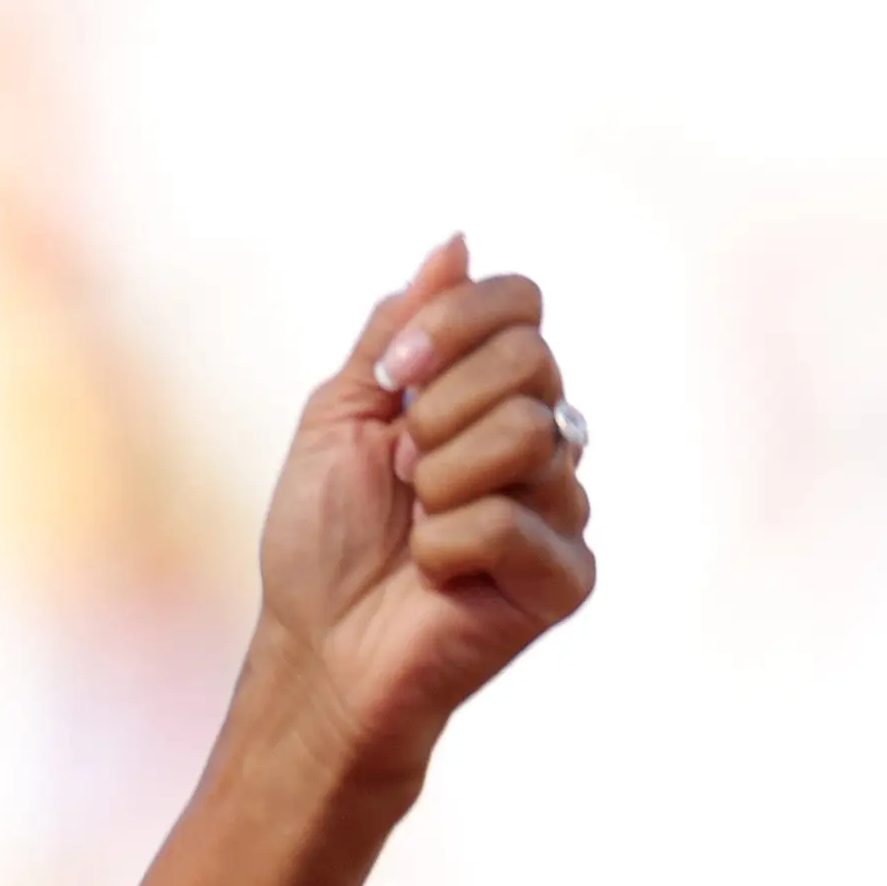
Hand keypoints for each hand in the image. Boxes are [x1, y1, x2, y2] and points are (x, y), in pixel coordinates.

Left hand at [251, 235, 596, 801]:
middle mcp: (543, 438)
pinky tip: (436, 575)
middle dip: (435, 411)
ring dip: (438, 481)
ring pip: (526, 433)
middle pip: (530, 359)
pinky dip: (445, 546)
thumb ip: (401, 330)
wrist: (319, 642)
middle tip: (401, 470)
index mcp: (491, 392)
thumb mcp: (343, 410)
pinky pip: (512, 520)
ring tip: (417, 522)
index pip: (520, 304)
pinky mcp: (567, 574)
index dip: (452, 326)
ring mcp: (563, 506)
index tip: (391, 377)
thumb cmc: (324, 535)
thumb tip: (457, 243)